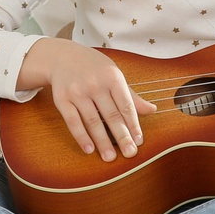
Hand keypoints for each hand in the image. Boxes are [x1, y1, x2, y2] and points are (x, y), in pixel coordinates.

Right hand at [41, 42, 157, 161]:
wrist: (62, 56)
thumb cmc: (94, 67)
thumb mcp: (114, 75)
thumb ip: (131, 95)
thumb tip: (152, 110)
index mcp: (112, 77)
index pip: (126, 105)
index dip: (133, 125)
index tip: (139, 141)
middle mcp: (95, 84)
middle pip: (111, 115)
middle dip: (122, 137)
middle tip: (130, 153)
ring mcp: (77, 92)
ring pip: (93, 121)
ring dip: (102, 142)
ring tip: (110, 157)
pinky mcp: (62, 99)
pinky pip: (73, 121)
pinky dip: (81, 137)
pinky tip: (89, 150)